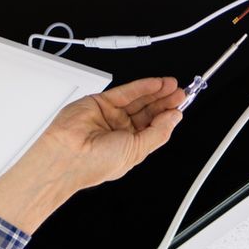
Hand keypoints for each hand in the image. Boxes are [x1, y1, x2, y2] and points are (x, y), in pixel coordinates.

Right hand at [31, 75, 184, 192]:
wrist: (67, 157)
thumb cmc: (94, 164)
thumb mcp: (137, 151)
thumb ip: (158, 132)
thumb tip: (174, 118)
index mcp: (130, 147)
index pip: (154, 127)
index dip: (168, 115)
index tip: (181, 106)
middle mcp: (121, 131)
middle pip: (148, 111)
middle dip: (165, 101)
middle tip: (180, 93)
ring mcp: (110, 116)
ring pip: (138, 99)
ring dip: (156, 92)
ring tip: (172, 86)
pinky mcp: (100, 102)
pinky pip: (125, 92)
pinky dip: (142, 86)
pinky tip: (156, 84)